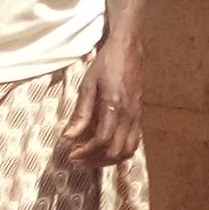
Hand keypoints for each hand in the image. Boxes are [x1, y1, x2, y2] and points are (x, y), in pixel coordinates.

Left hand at [63, 36, 141, 167]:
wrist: (128, 49)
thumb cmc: (106, 63)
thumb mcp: (88, 84)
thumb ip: (81, 112)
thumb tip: (68, 136)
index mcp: (115, 106)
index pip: (102, 140)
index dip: (86, 152)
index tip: (71, 154)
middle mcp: (129, 115)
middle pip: (115, 151)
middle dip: (95, 160)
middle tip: (77, 160)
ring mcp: (137, 117)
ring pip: (127, 151)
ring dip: (109, 160)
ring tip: (91, 159)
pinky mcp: (139, 116)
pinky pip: (134, 142)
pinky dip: (120, 152)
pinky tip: (106, 149)